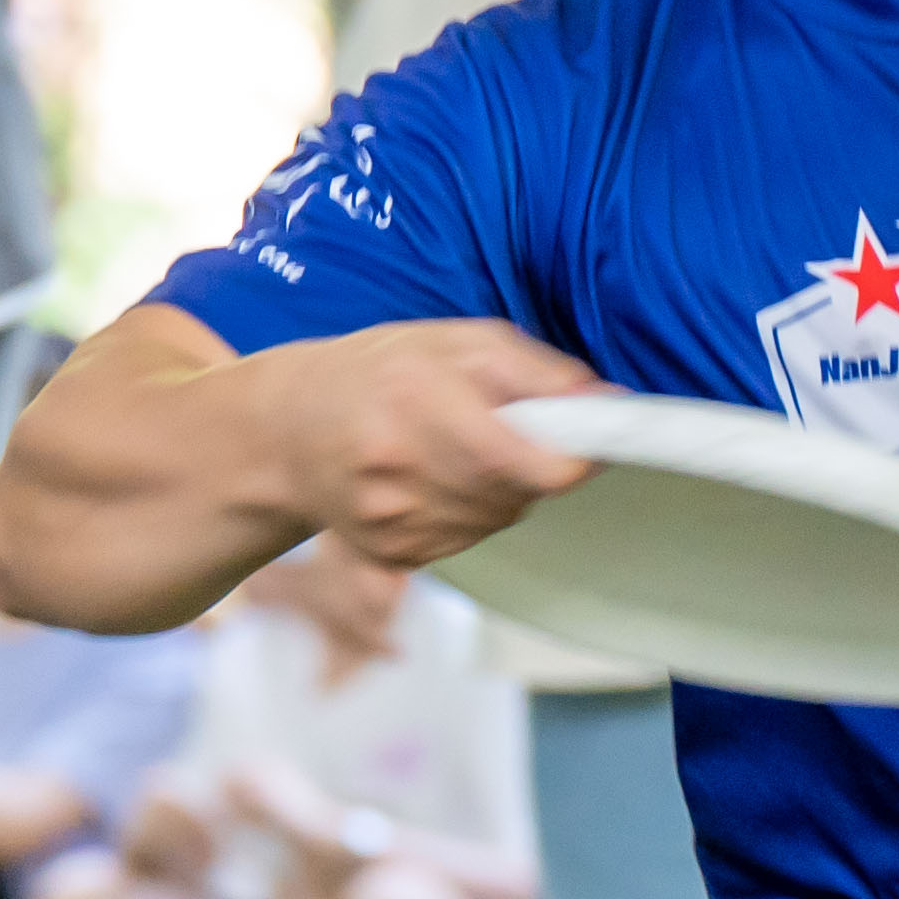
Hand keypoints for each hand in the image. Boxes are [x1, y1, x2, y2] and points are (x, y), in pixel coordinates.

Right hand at [255, 318, 603, 571]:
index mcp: (416, 398)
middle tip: (501, 430)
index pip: (524, 460)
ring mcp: (388, 518)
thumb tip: (612, 402)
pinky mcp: (387, 555)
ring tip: (457, 451)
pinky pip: (465, 542)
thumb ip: (540, 372)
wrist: (286, 431)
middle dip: (530, 465)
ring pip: (496, 520)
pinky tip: (432, 483)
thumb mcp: (458, 343)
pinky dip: (468, 515)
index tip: (587, 443)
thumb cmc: (378, 373)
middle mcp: (397, 465)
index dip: (571, 458)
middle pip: (516, 494)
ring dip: (500, 491)